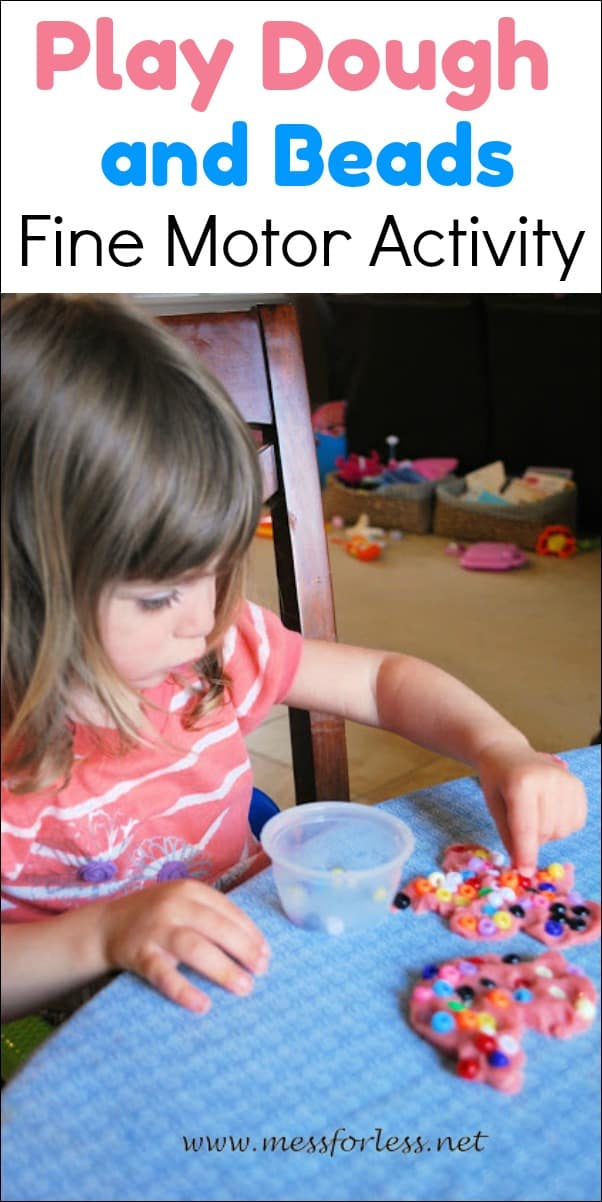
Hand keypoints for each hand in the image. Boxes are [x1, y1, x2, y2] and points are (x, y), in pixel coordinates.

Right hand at [100, 880, 269, 1013]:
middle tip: (262, 971)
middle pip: (216, 926)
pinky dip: (183, 989)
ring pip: (193, 947)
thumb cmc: (156, 918)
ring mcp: (155, 929)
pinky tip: (202, 1004)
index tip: (267, 954)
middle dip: (243, 949)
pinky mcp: (139, 954)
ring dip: (222, 968)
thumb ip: (212, 917)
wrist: (106, 926)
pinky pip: (163, 974)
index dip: (250, 932)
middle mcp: (173, 905)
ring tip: (244, 987)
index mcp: (190, 890)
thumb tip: (255, 948)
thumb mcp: (183, 905)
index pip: (228, 909)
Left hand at [475, 742, 586, 873]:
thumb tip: (523, 867)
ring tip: (534, 814)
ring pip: (561, 830)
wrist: (508, 753)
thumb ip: (509, 836)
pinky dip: (562, 825)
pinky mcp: (577, 785)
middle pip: (545, 831)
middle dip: (532, 840)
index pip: (526, 826)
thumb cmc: (497, 781)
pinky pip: (575, 822)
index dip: (525, 853)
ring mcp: (566, 780)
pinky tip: (549, 811)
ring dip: (547, 833)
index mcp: (521, 783)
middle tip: (519, 825)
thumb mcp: (494, 807)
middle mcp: (548, 779)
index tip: (525, 872)